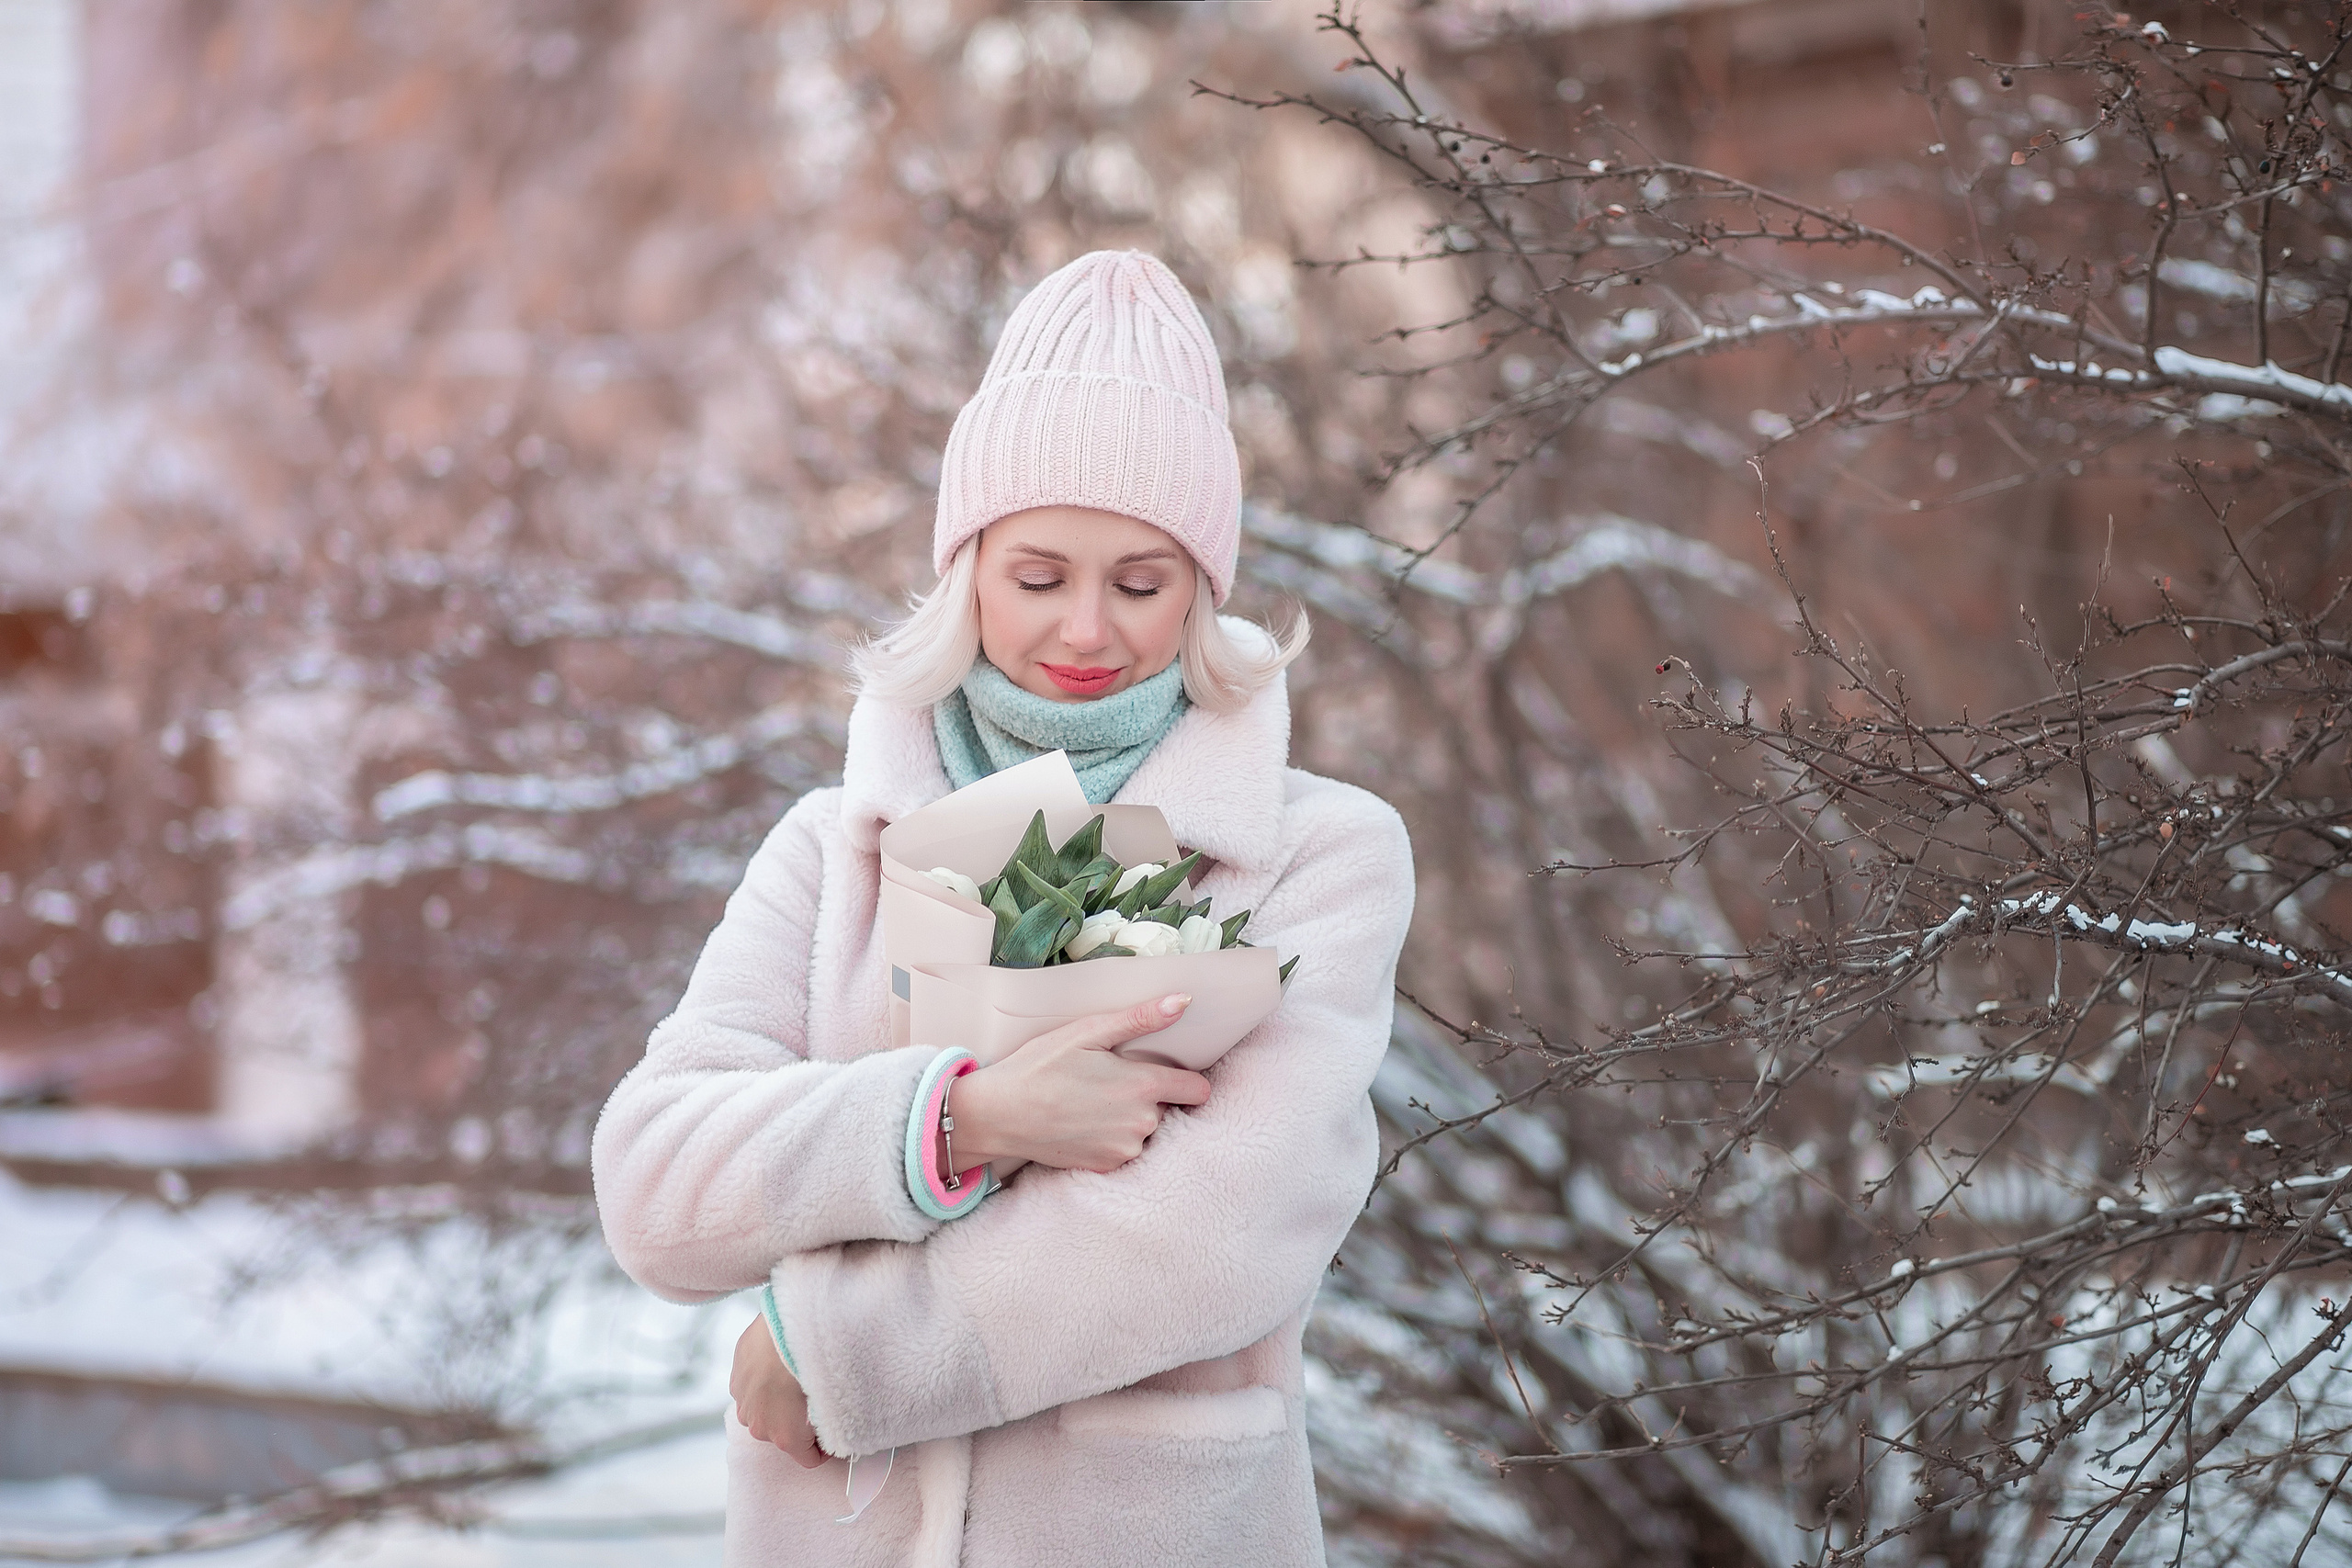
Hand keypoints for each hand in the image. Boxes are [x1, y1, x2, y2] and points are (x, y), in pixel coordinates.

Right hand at [731, 1314, 826, 1466]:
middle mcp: (761, 1429)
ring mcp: (744, 1405)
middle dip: (797, 1422)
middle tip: (812, 1398)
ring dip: (776, 1401)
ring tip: (791, 1377)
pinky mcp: (735, 1382)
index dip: (824, 1449)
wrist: (784, 1332)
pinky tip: (775, 1364)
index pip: (809, 1460)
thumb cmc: (812, 1366)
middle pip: (784, 1434)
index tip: (832, 1435)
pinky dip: (762, 1383)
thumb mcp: (833, 1401)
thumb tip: (835, 1424)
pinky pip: (751, 1390)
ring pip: (764, 1411)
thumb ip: (830, 1423)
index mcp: (787, 1439)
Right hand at [948, 994, 1211, 1175]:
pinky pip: (1124, 1150)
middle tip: (1108, 1082)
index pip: (1198, 1090)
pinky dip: (1111, 1138)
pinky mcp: (1106, 1167)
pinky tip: (1083, 1123)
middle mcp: (1142, 1123)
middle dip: (1147, 1096)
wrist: (998, 1115)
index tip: (1166, 1072)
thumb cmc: (1040, 1066)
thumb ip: (1141, 1019)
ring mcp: (1124, 1150)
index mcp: (1143, 1086)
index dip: (1187, 1079)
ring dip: (1129, 1118)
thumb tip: (1184, 1001)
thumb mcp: (1088, 1032)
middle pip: (1168, 1108)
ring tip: (1091, 1102)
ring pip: (1145, 1130)